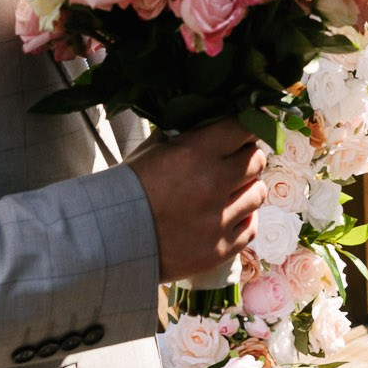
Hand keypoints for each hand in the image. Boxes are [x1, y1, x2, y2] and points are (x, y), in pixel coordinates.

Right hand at [127, 118, 266, 281]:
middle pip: (255, 160)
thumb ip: (186, 134)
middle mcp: (212, 185)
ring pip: (258, 193)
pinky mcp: (220, 249)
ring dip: (248, 187)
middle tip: (234, 160)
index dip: (244, 127)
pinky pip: (251, 226)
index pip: (242, 128)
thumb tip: (212, 118)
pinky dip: (244, 218)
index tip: (241, 130)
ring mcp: (219, 220)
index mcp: (194, 153)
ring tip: (231, 189)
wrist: (109, 238)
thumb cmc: (129, 189)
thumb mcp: (153, 149)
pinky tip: (230, 213)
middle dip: (246, 156)